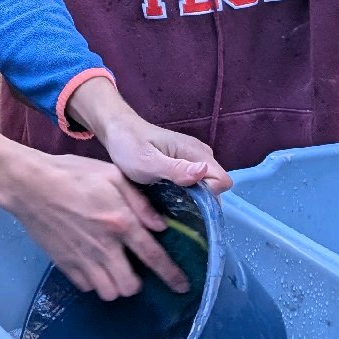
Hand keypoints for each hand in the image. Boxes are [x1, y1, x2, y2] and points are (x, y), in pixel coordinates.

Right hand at [0, 125, 190, 299]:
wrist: (29, 184)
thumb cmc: (72, 173)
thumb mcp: (112, 175)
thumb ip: (140, 201)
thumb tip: (162, 226)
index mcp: (120, 222)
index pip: (154, 257)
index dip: (172, 275)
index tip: (182, 287)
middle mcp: (104, 246)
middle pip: (130, 286)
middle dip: (137, 283)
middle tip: (134, 269)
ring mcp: (82, 258)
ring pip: (109, 293)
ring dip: (116, 285)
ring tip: (114, 270)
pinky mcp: (64, 264)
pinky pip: (86, 287)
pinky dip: (93, 282)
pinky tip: (92, 266)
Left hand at [67, 76, 229, 191]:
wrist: (117, 130)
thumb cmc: (129, 145)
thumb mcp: (148, 162)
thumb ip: (175, 169)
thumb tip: (203, 172)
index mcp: (196, 152)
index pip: (222, 181)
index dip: (209, 196)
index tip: (186, 202)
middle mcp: (201, 155)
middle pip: (216, 187)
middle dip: (201, 202)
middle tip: (175, 207)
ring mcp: (194, 160)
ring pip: (206, 187)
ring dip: (193, 199)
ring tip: (170, 204)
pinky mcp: (186, 165)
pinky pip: (196, 184)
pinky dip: (187, 194)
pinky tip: (169, 199)